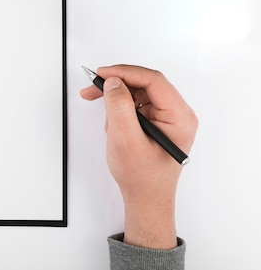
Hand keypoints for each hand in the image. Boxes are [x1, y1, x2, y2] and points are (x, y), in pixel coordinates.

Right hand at [80, 65, 196, 248]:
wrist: (145, 198)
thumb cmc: (142, 177)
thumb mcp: (125, 140)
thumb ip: (119, 108)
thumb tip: (113, 83)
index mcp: (179, 117)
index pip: (153, 80)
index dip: (125, 72)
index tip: (102, 74)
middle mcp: (177, 114)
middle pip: (144, 84)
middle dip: (117, 86)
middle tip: (92, 88)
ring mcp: (167, 117)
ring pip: (137, 93)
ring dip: (116, 102)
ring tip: (109, 125)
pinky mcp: (156, 121)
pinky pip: (135, 104)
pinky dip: (119, 112)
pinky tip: (114, 127)